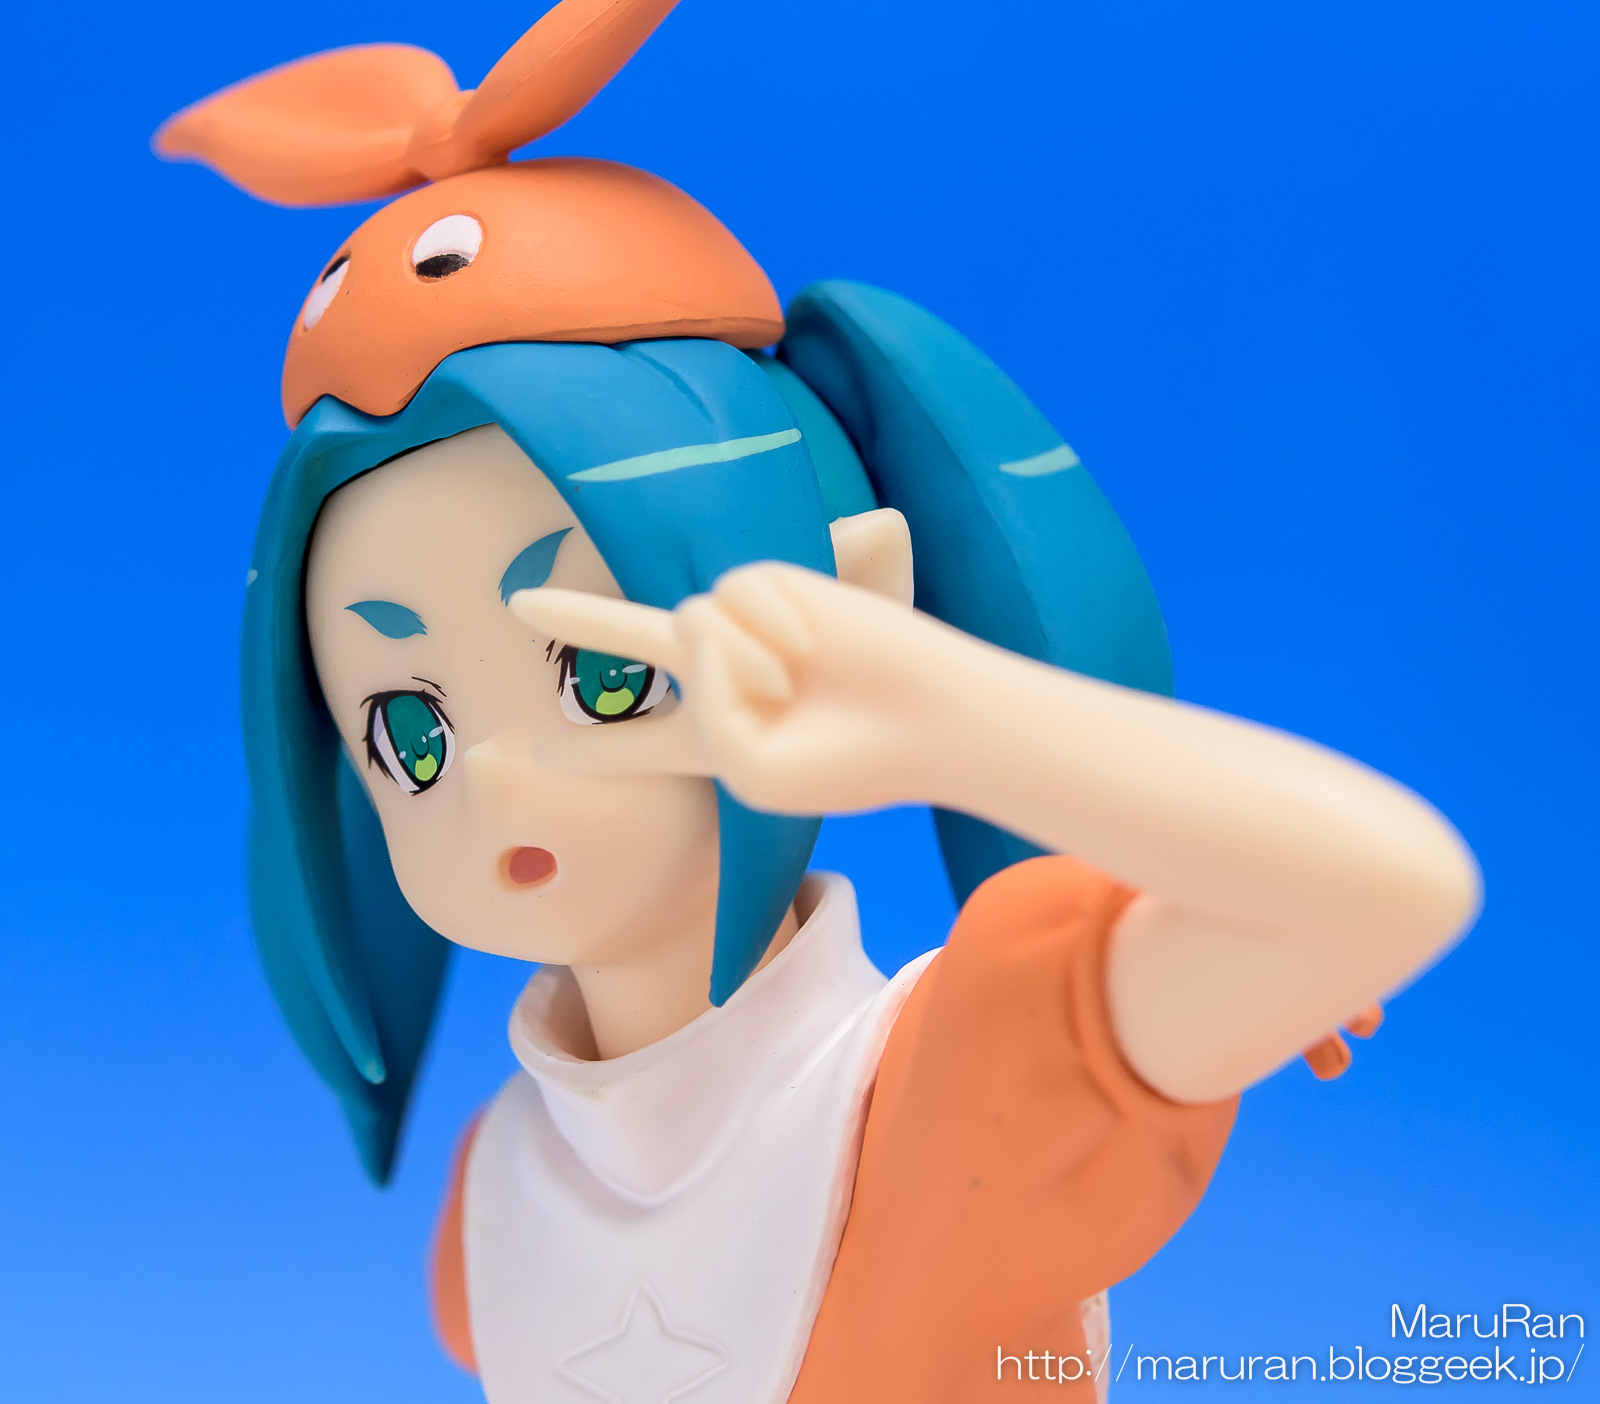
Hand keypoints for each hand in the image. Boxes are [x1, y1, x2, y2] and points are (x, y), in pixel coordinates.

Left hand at [510, 563, 960, 814]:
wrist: (927, 716)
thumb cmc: (845, 760)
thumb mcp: (748, 769)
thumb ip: (701, 715)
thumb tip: (700, 631)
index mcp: (712, 741)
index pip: (638, 746)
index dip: (590, 753)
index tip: (538, 752)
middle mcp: (721, 678)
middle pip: (631, 642)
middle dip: (578, 617)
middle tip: (516, 602)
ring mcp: (745, 630)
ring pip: (686, 625)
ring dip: (737, 660)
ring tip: (794, 681)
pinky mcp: (772, 585)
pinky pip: (729, 594)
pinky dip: (765, 625)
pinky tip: (810, 646)